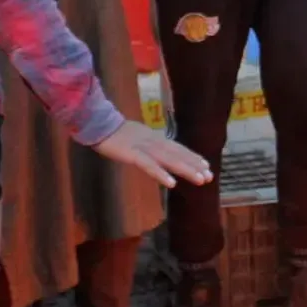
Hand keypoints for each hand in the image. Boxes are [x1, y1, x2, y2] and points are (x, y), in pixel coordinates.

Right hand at [95, 121, 212, 188]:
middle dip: (194, 165)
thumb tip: (156, 152)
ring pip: (169, 160)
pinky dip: (161, 174)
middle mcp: (153, 141)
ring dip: (186, 170)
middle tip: (210, 175)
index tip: (206, 165)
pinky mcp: (132, 154)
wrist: (96, 123)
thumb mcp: (134, 137)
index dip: (192, 156)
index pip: (176, 147)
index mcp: (153, 138)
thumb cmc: (112, 132)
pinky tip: (171, 183)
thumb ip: (146, 144)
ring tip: (200, 180)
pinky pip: (149, 166)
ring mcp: (143, 147)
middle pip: (177, 154)